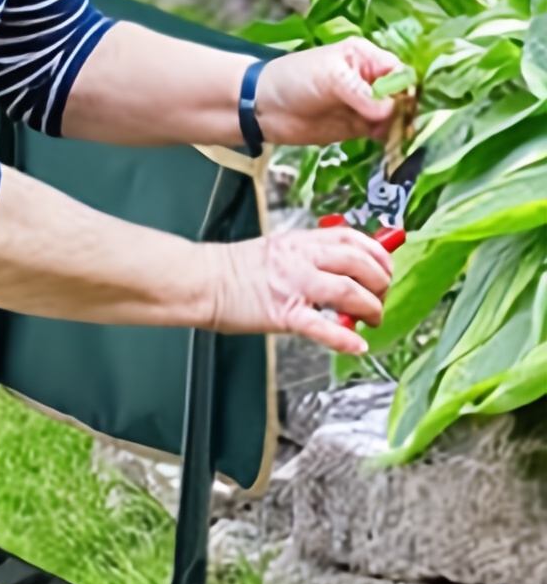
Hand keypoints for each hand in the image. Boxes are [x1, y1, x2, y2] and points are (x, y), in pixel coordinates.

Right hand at [208, 228, 393, 354]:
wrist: (199, 281)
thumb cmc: (230, 269)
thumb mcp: (275, 249)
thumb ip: (306, 256)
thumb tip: (337, 268)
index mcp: (299, 242)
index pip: (352, 238)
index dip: (377, 252)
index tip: (385, 266)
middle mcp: (301, 259)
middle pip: (359, 263)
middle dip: (380, 281)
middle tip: (380, 296)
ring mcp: (293, 285)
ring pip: (348, 291)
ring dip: (370, 307)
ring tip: (373, 319)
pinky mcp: (283, 313)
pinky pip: (322, 326)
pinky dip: (344, 338)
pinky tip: (357, 345)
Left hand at [254, 39, 406, 146]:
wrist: (262, 106)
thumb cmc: (293, 79)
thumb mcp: (330, 77)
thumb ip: (361, 93)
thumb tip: (390, 111)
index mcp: (367, 59)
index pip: (401, 72)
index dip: (409, 89)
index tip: (411, 107)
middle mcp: (371, 81)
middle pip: (403, 96)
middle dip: (409, 111)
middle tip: (407, 127)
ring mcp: (365, 106)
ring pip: (395, 117)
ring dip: (400, 128)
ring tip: (400, 138)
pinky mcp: (357, 128)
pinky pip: (381, 133)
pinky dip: (388, 139)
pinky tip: (392, 145)